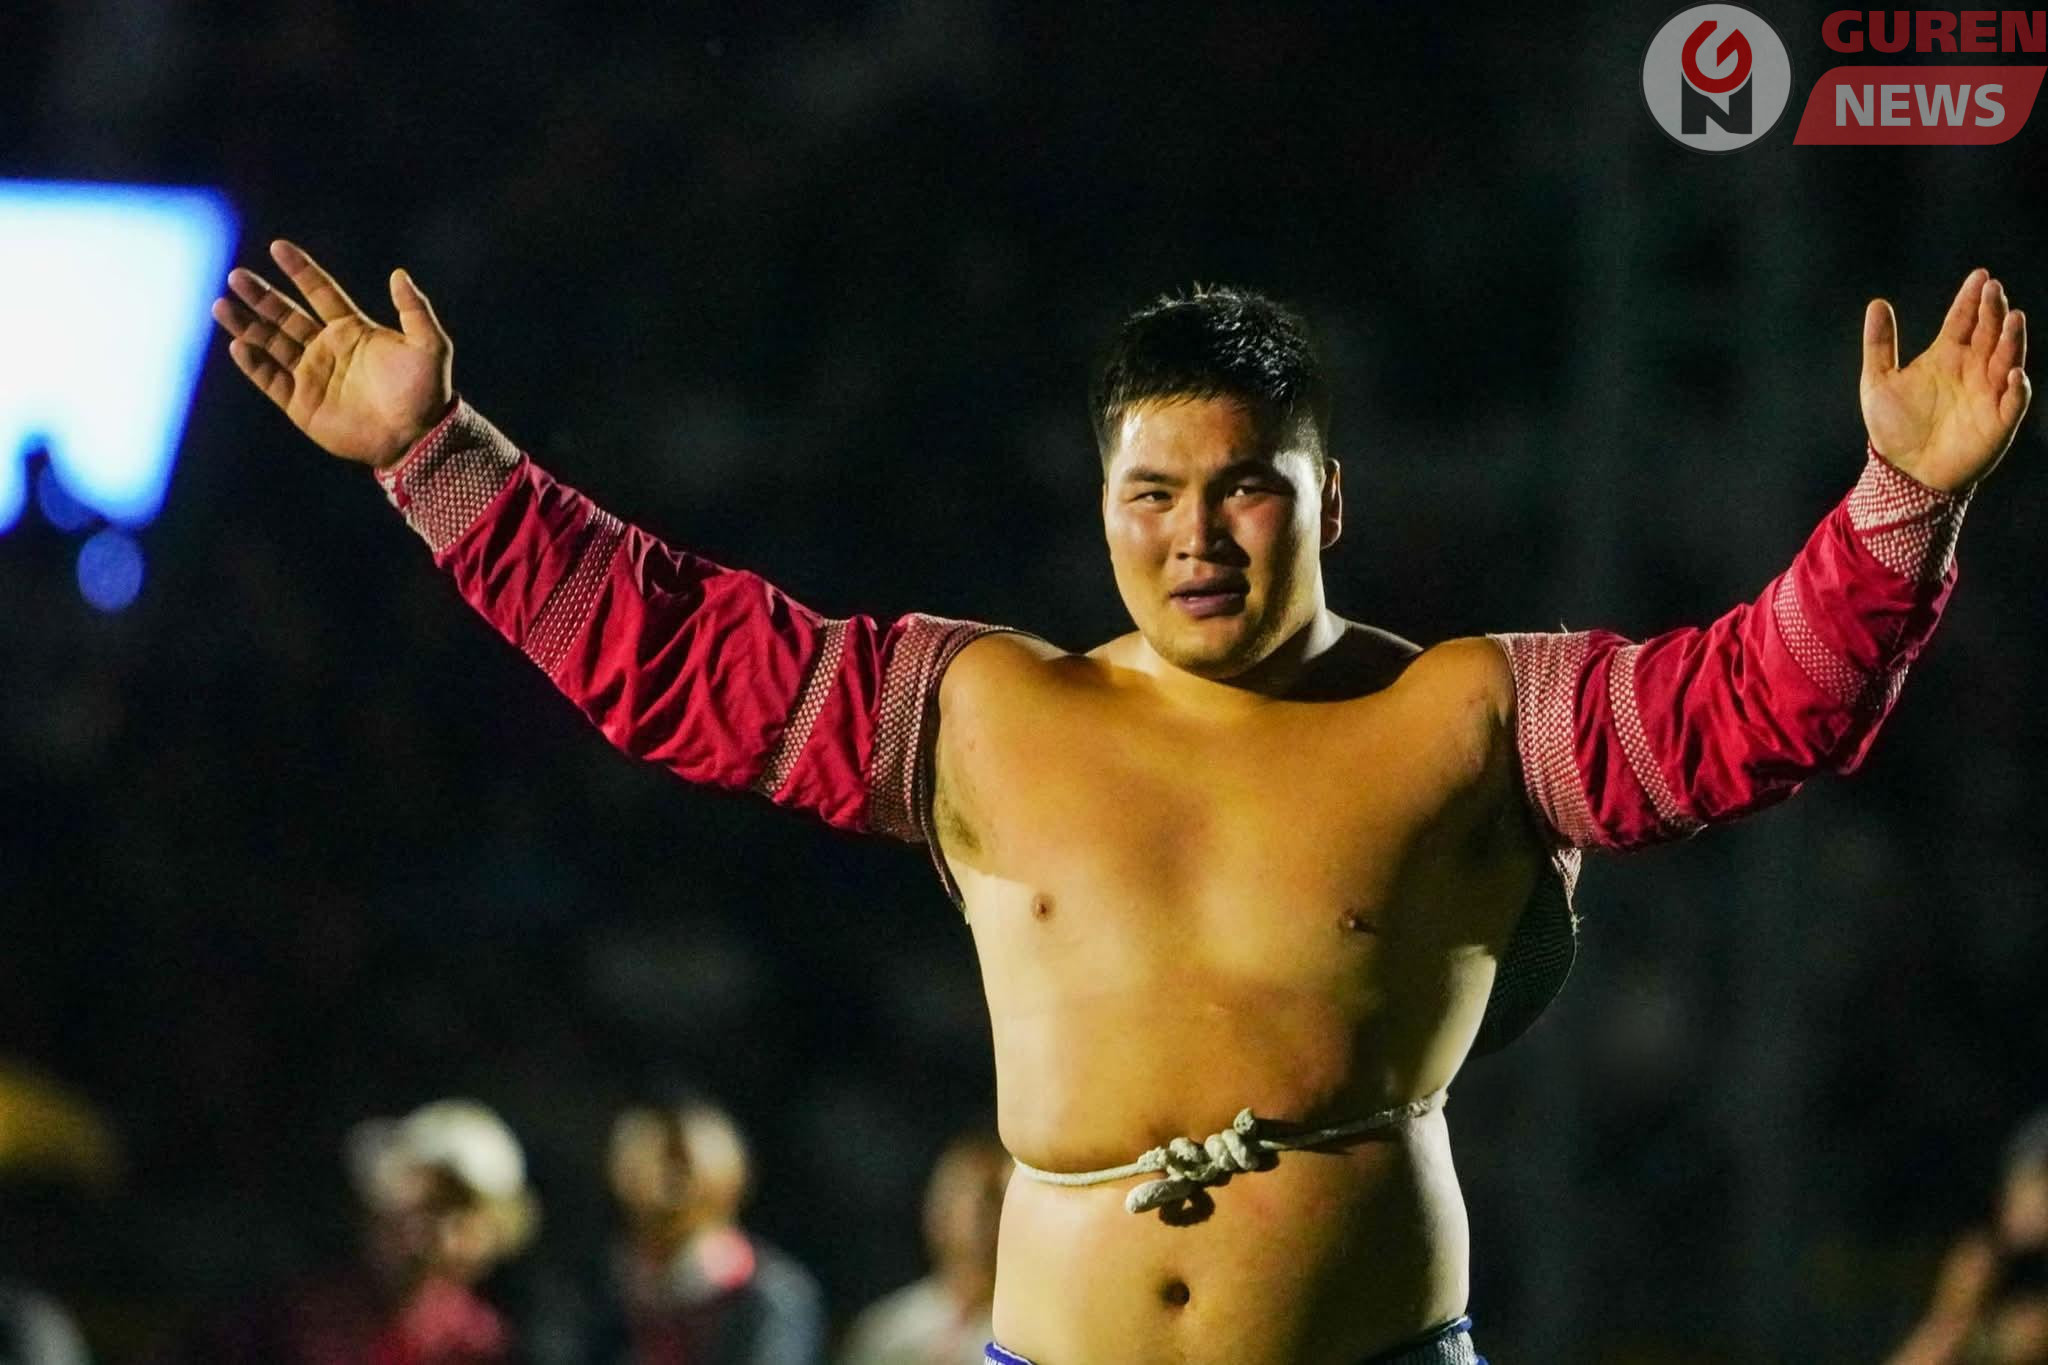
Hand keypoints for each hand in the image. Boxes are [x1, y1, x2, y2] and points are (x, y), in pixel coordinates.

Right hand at [211, 239, 454, 468]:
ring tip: (222, 304)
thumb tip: (398, 274)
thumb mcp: (430, 345)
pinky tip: (239, 345)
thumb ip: (414, 310)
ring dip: (247, 325)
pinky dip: (254, 364)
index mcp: (353, 330)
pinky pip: (271, 380)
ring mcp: (312, 376)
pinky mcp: (302, 404)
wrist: (418, 438)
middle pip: (285, 315)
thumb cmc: (427, 391)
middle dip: (261, 295)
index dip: (300, 270)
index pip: (320, 292)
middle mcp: (327, 349)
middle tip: (236, 276)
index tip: (278, 247)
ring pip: (271, 343)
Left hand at [1861, 268, 2030, 492]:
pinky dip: (2016, 388)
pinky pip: (2012, 402)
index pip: (1963, 320)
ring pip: (2006, 360)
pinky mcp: (1997, 421)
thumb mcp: (1878, 381)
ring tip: (2013, 318)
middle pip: (1988, 333)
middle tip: (1993, 290)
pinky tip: (2013, 373)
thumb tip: (1877, 303)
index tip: (1979, 276)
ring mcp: (1988, 393)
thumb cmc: (1894, 427)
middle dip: (1993, 311)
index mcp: (1947, 356)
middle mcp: (1972, 369)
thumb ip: (1879, 344)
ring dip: (2012, 340)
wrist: (1904, 471)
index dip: (1971, 299)